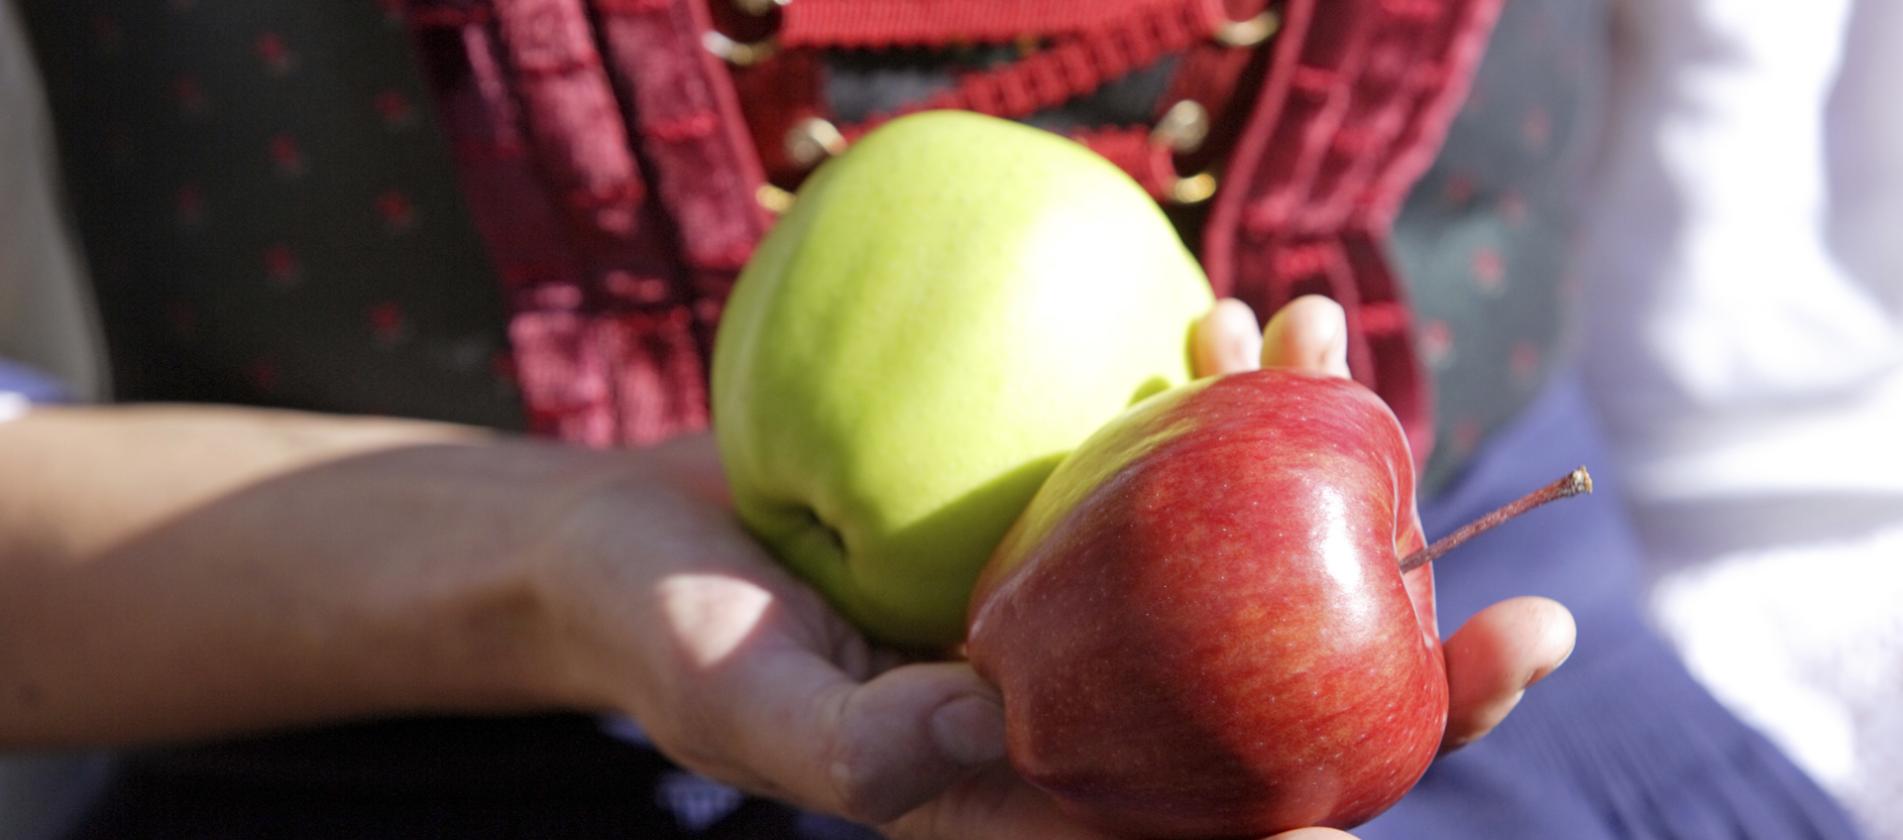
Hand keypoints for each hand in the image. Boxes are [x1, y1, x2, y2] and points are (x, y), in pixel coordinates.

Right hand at [553, 295, 1572, 839]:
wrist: (628, 535)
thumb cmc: (674, 636)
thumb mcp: (751, 699)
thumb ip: (870, 746)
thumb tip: (1016, 730)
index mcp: (1036, 794)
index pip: (1206, 826)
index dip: (1332, 816)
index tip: (1436, 770)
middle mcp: (1084, 707)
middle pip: (1277, 708)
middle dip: (1411, 672)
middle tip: (1530, 624)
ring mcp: (1083, 606)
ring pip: (1242, 568)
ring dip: (1319, 474)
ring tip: (1333, 350)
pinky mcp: (1059, 515)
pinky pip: (1167, 468)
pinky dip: (1213, 398)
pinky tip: (1241, 321)